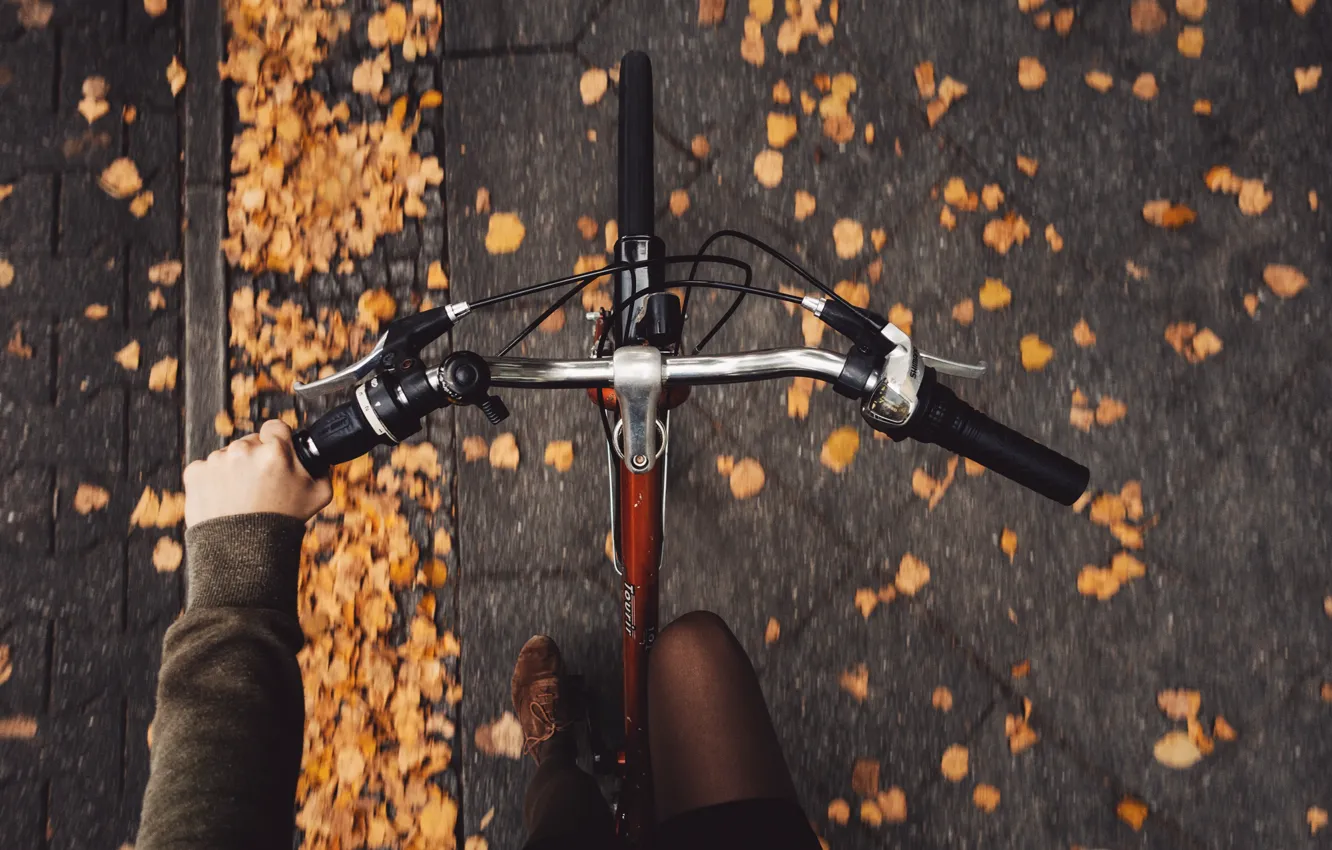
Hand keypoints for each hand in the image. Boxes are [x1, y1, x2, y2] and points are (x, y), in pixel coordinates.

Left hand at [184, 420, 332, 526]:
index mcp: (275, 451)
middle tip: (261, 486)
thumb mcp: (319, 494)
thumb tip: (317, 455)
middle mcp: (244, 450)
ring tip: (242, 498)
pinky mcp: (195, 473)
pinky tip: (225, 500)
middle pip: (251, 442)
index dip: (279, 441)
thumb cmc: (282, 523)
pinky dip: (213, 481)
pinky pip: (207, 468)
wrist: (242, 552)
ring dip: (235, 470)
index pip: (276, 427)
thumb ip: (321, 467)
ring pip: (229, 456)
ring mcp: (216, 460)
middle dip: (257, 458)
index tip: (278, 455)